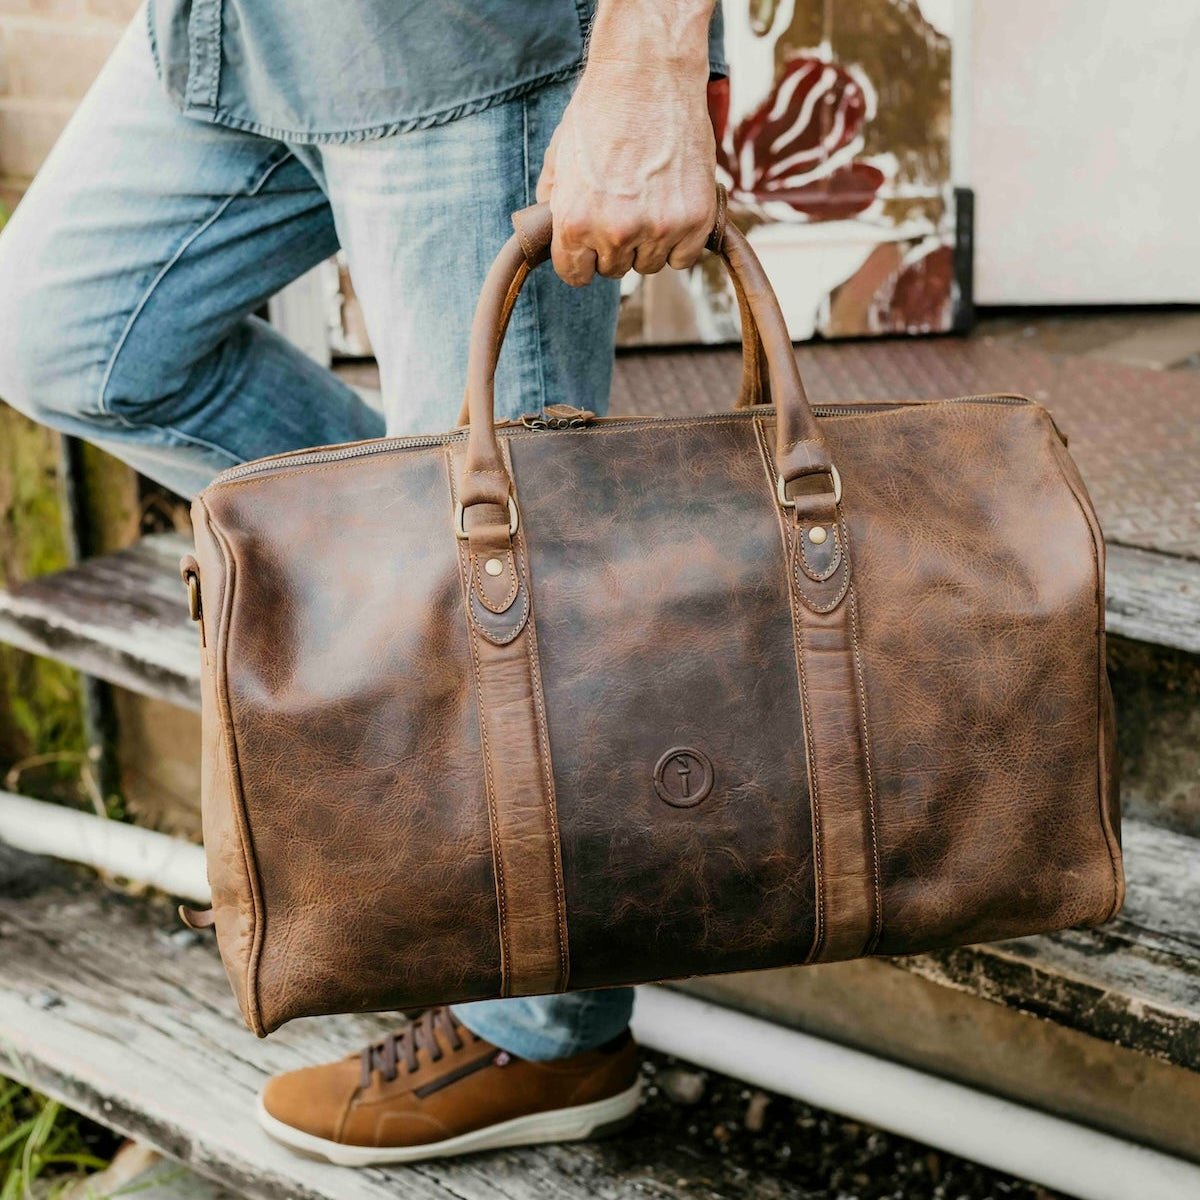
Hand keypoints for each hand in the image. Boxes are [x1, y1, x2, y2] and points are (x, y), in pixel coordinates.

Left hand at [537, 0, 716, 286]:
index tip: (589, 245)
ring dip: (648, 242)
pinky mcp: (695, 220)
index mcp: (574, 223)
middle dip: (614, 245)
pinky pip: (683, 258)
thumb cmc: (600, 109)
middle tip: (623, 205)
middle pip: (614, 270)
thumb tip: (551, 238)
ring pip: (650, 265)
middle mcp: (616, 232)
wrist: (649, 71)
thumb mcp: (559, 159)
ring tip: (647, 198)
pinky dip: (680, 240)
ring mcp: (659, 228)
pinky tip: (672, 206)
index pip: (575, 275)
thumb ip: (553, 206)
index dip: (581, 258)